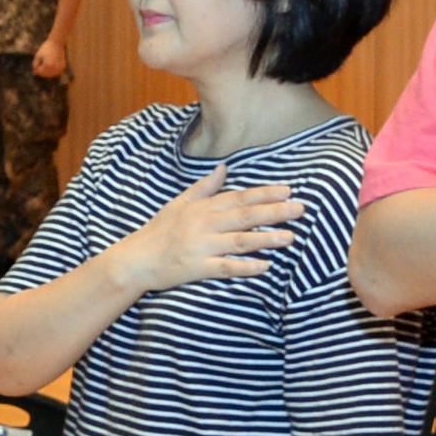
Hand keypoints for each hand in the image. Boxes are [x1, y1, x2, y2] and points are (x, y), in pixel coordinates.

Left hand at [30, 34, 66, 79]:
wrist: (57, 43)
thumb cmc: (46, 48)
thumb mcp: (38, 56)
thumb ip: (35, 65)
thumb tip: (34, 73)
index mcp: (48, 66)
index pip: (40, 72)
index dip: (36, 69)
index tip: (35, 64)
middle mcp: (55, 68)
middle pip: (45, 75)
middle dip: (41, 72)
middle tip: (39, 64)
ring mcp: (59, 68)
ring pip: (51, 75)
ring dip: (47, 73)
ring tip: (44, 65)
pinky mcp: (63, 67)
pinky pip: (56, 72)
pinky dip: (52, 71)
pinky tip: (50, 67)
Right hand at [119, 164, 301, 292]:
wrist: (136, 259)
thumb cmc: (159, 231)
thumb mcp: (179, 203)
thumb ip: (204, 187)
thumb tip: (223, 167)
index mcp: (201, 208)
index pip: (238, 197)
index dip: (264, 193)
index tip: (288, 190)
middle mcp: (203, 224)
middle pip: (244, 216)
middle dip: (273, 212)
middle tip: (299, 209)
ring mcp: (201, 246)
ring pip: (239, 241)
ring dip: (265, 238)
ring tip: (290, 236)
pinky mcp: (197, 268)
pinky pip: (225, 267)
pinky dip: (245, 266)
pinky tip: (265, 266)